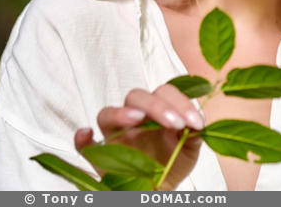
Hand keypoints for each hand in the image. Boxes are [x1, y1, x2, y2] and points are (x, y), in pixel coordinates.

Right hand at [74, 83, 204, 188]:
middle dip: (156, 105)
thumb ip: (194, 133)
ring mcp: (115, 136)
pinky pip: (84, 145)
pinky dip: (82, 138)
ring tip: (137, 118)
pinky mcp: (101, 157)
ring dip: (120, 113)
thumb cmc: (175, 161)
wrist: (163, 188)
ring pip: (107, 113)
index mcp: (157, 111)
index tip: (195, 123)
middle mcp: (134, 118)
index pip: (163, 92)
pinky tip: (87, 134)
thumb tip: (198, 123)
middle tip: (174, 123)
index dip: (180, 102)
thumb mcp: (190, 148)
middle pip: (135, 96)